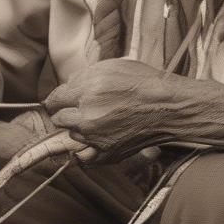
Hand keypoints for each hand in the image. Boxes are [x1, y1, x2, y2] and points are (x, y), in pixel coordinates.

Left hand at [44, 59, 175, 160]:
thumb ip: (83, 76)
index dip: (57, 100)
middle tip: (79, 110)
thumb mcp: (111, 67)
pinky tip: (94, 140)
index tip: (60, 101)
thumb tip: (68, 85)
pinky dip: (85, 150)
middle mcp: (86, 116)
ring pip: (71, 135)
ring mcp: (95, 137)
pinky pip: (83, 157)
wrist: (169, 107)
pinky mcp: (106, 153)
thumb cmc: (143, 83)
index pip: (54, 100)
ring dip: (78, 129)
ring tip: (97, 121)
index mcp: (86, 92)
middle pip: (58, 119)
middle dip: (66, 113)